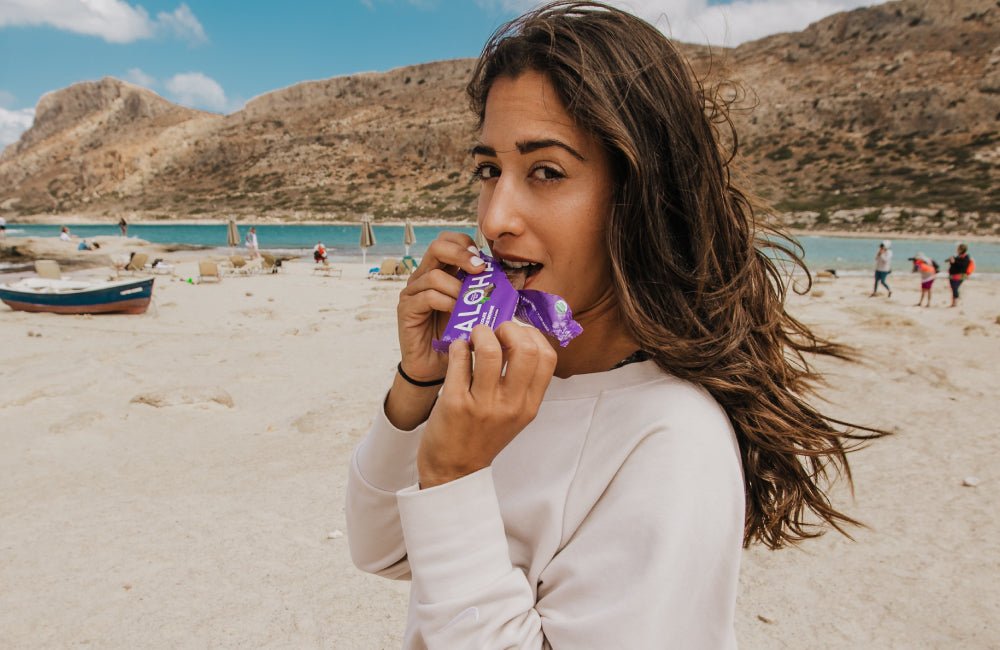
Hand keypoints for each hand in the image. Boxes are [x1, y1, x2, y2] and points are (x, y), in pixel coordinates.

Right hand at [396, 232, 485, 382]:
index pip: (449, 241)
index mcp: (441, 271)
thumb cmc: (457, 337)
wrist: (435, 366)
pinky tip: (456, 314)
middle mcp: (424, 277)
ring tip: (470, 304)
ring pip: (435, 275)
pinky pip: (427, 296)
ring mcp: (413, 292)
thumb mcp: (474, 310)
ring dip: (458, 288)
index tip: (483, 260)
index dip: (466, 245)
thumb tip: (510, 278)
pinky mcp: (406, 309)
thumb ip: (483, 292)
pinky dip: (446, 303)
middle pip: (438, 247)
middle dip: (461, 254)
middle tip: (479, 268)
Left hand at [417, 322, 557, 487]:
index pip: (547, 357)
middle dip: (509, 329)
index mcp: (529, 406)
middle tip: (495, 331)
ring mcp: (483, 404)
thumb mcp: (514, 414)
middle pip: (525, 349)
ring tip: (474, 337)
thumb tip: (517, 338)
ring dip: (480, 332)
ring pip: (490, 350)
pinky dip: (458, 346)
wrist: (453, 470)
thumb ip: (521, 383)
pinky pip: (459, 359)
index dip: (532, 335)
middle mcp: (510, 405)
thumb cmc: (483, 436)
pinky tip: (458, 351)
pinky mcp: (455, 402)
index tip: (516, 333)